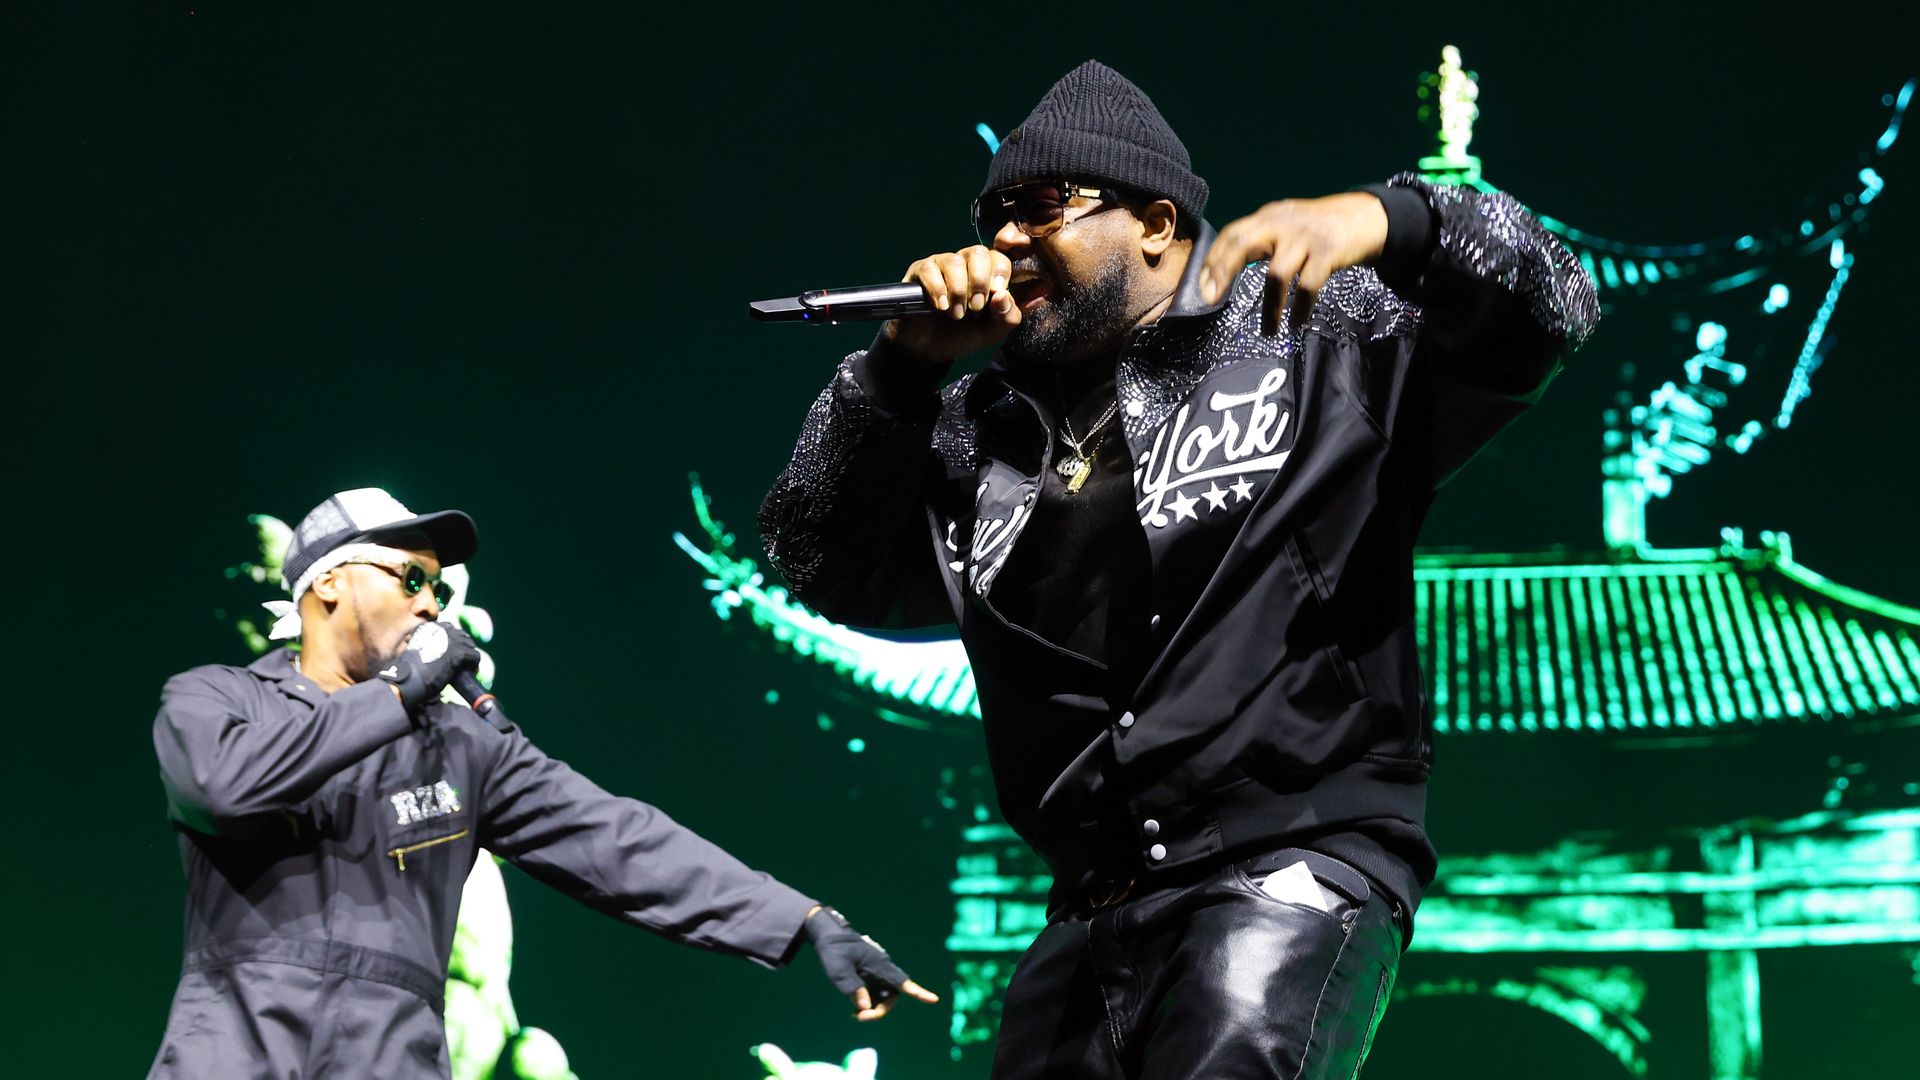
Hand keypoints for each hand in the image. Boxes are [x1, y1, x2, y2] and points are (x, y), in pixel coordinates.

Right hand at [375, 621, 480, 712]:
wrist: (408, 680)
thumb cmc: (408, 671)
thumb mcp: (417, 651)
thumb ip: (429, 646)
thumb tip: (443, 653)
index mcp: (428, 627)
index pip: (449, 630)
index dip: (454, 643)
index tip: (453, 654)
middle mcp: (441, 629)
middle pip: (462, 635)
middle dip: (463, 648)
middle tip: (462, 662)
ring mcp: (451, 639)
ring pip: (470, 645)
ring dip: (469, 657)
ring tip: (467, 668)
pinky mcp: (459, 651)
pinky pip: (475, 656)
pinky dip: (474, 665)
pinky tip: (471, 672)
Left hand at [803, 905, 939, 1020]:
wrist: (830, 936)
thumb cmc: (835, 950)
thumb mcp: (838, 970)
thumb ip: (852, 987)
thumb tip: (865, 1007)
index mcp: (879, 965)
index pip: (901, 982)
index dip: (918, 992)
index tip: (933, 1000)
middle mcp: (882, 970)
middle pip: (892, 996)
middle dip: (880, 1011)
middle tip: (860, 1018)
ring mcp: (877, 974)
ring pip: (884, 998)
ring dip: (874, 1010)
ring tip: (856, 1016)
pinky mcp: (870, 978)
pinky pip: (875, 996)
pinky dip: (868, 1006)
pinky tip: (856, 1011)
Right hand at [883, 245, 1020, 362]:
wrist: (930, 349)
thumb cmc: (962, 335)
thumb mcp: (993, 332)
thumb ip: (1008, 316)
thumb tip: (1004, 295)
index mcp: (988, 274)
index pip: (999, 258)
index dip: (1000, 272)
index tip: (996, 293)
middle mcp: (966, 264)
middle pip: (978, 253)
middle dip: (979, 281)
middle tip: (975, 307)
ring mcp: (942, 265)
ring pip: (954, 261)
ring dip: (958, 291)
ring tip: (956, 314)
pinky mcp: (920, 271)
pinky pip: (930, 269)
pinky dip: (937, 289)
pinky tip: (941, 306)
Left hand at [1198, 192, 1389, 332]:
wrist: (1369, 216)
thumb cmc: (1321, 228)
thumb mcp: (1289, 225)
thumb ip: (1262, 240)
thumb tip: (1223, 271)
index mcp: (1269, 216)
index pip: (1232, 234)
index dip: (1213, 260)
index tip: (1202, 288)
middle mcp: (1283, 222)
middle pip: (1243, 243)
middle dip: (1223, 271)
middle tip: (1213, 299)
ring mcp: (1306, 236)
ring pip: (1276, 274)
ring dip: (1270, 308)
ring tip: (1268, 331)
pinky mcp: (1329, 252)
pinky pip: (1308, 286)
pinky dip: (1300, 309)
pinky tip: (1295, 324)